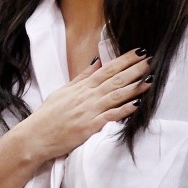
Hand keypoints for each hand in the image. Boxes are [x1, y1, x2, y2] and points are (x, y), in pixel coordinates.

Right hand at [21, 49, 151, 160]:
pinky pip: (111, 116)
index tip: (138, 52)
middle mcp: (87, 96)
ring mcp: (90, 110)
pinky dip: (124, 109)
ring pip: (116, 95)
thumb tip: (96, 62)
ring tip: (149, 78)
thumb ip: (82, 77)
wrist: (38, 135)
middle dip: (134, 69)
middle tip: (150, 60)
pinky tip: (137, 104)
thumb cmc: (49, 114)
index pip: (106, 69)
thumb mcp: (64, 90)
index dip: (123, 60)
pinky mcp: (91, 125)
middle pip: (114, 80)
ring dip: (134, 87)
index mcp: (81, 87)